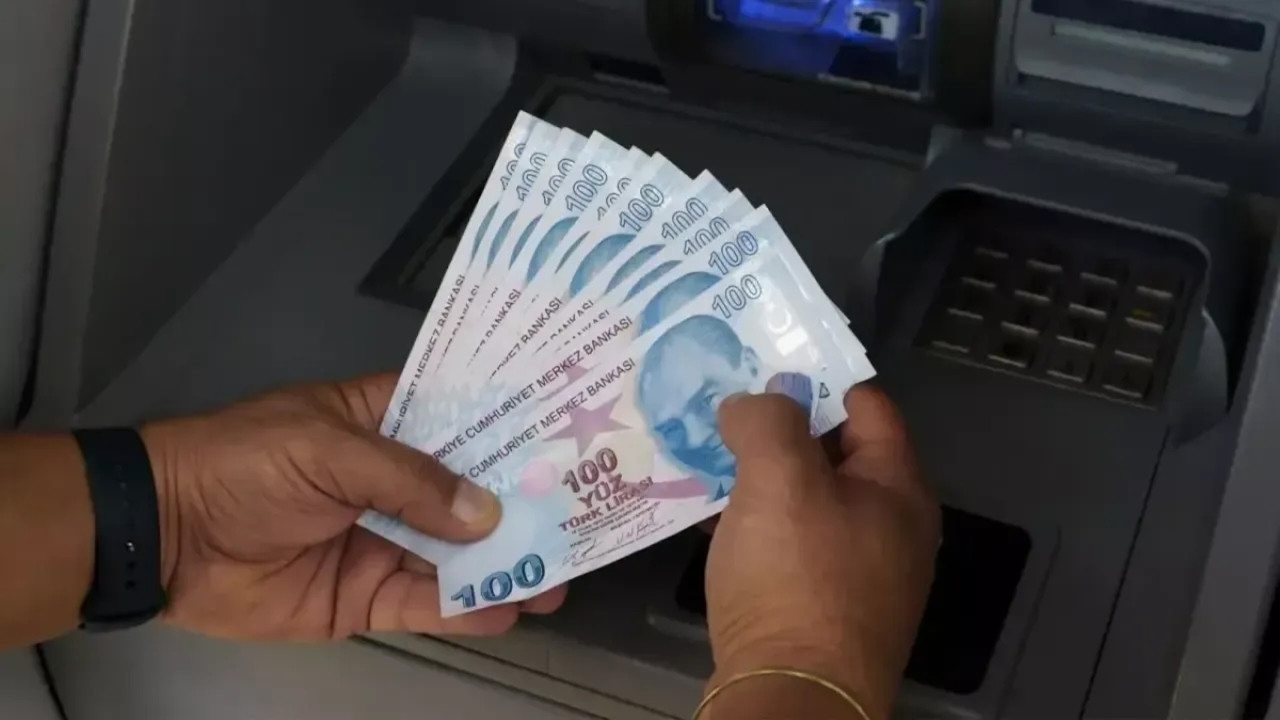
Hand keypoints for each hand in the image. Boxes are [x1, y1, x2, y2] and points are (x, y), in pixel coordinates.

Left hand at [141, 374, 566, 640]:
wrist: (164, 537)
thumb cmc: (245, 464)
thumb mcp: (328, 449)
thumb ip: (410, 480)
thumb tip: (486, 513)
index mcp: (385, 424)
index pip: (462, 420)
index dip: (514, 429)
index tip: (573, 435)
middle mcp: (395, 483)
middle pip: (473, 495)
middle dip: (525, 506)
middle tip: (581, 518)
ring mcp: (385, 542)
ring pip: (459, 556)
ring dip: (507, 565)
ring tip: (560, 574)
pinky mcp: (367, 598)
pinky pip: (427, 605)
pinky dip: (468, 609)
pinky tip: (511, 609)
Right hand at [705, 385, 939, 717]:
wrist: (793, 697)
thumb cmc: (797, 580)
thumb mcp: (781, 480)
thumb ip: (768, 421)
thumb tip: (753, 401)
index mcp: (898, 487)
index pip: (865, 402)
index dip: (815, 375)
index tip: (761, 356)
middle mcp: (889, 527)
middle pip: (834, 451)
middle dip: (779, 425)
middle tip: (723, 402)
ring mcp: (858, 572)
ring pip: (805, 499)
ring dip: (758, 475)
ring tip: (704, 451)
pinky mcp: (821, 607)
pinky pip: (788, 544)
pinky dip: (753, 522)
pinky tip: (709, 515)